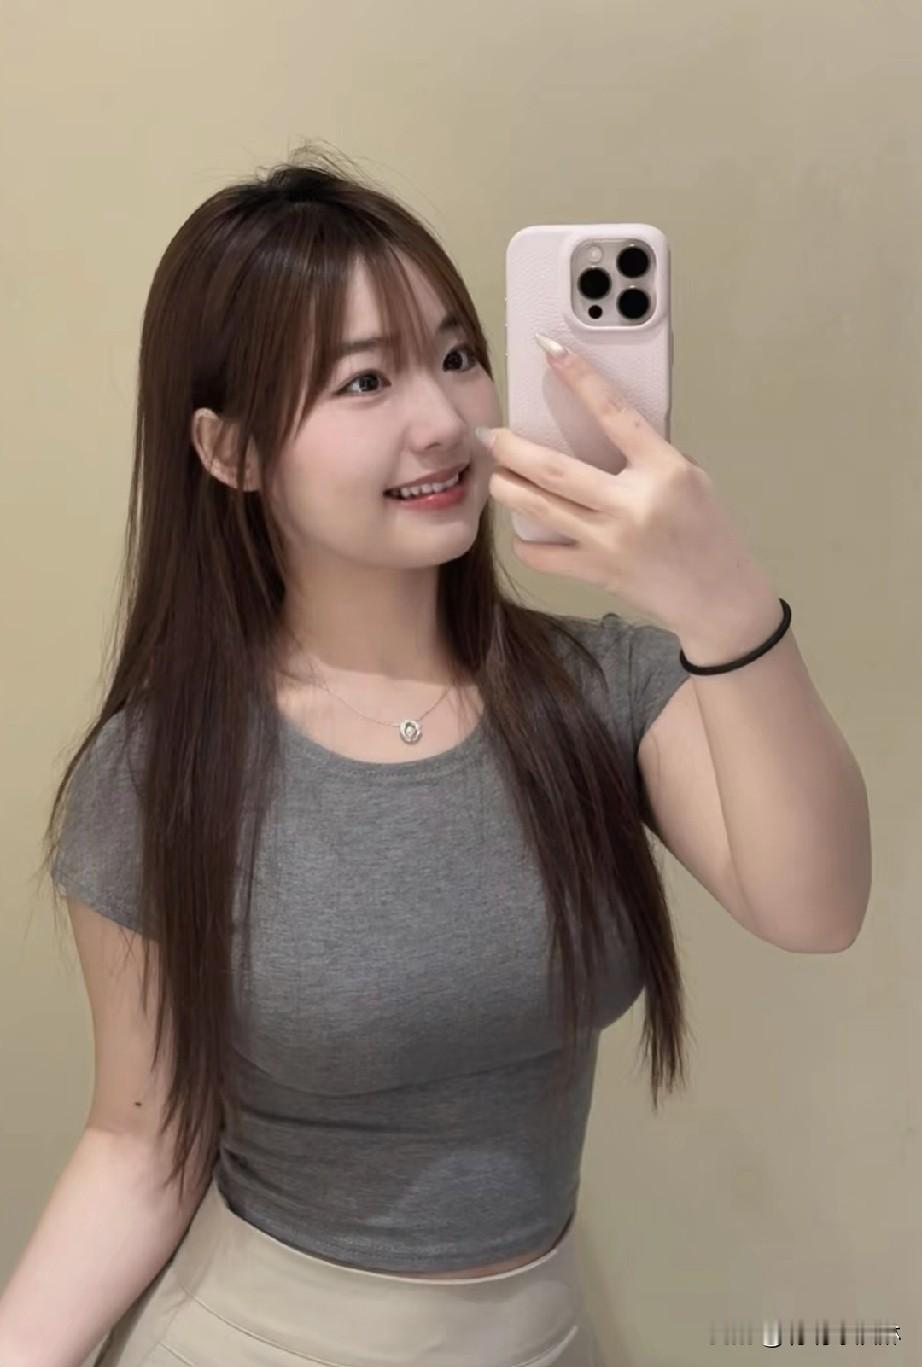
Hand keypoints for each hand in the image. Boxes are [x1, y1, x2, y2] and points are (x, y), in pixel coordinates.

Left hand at [479, 338, 775, 639]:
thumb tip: (597, 429)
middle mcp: (632, 504)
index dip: (580, 378)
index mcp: (663, 471)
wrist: (717, 597)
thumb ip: (648, 456)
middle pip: (554, 469)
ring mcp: (610, 541)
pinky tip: (521, 530)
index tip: (550, 350)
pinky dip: (527, 542)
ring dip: (508, 488)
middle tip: (491, 435)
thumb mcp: (692, 479)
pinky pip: (546, 556)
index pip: (613, 413)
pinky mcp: (597, 572)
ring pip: (540, 509)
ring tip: (494, 475)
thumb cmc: (707, 531)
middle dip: (512, 449)